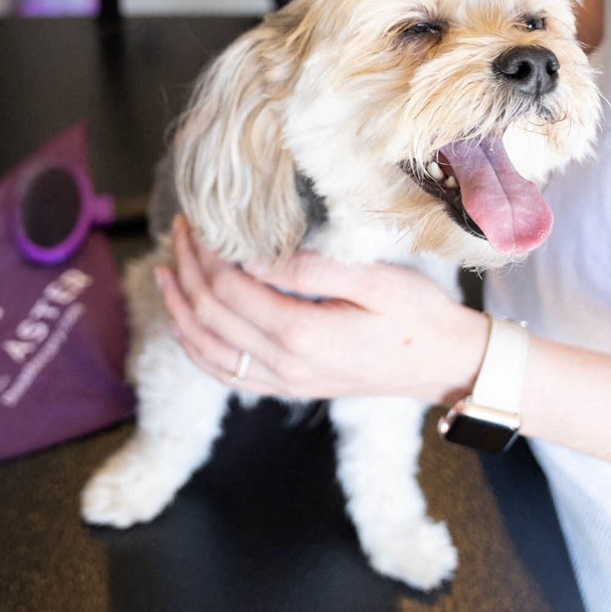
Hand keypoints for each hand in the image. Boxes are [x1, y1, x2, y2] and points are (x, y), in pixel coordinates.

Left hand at [156, 216, 487, 404]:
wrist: (445, 365)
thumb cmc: (418, 315)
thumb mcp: (374, 280)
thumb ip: (310, 269)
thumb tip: (253, 257)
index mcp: (303, 335)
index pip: (229, 291)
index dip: (203, 255)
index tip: (196, 222)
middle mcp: (285, 366)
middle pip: (211, 317)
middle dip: (185, 272)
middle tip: (178, 233)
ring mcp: (284, 383)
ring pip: (208, 352)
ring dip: (180, 311)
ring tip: (165, 273)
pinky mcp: (288, 389)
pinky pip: (227, 376)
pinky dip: (197, 350)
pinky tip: (188, 326)